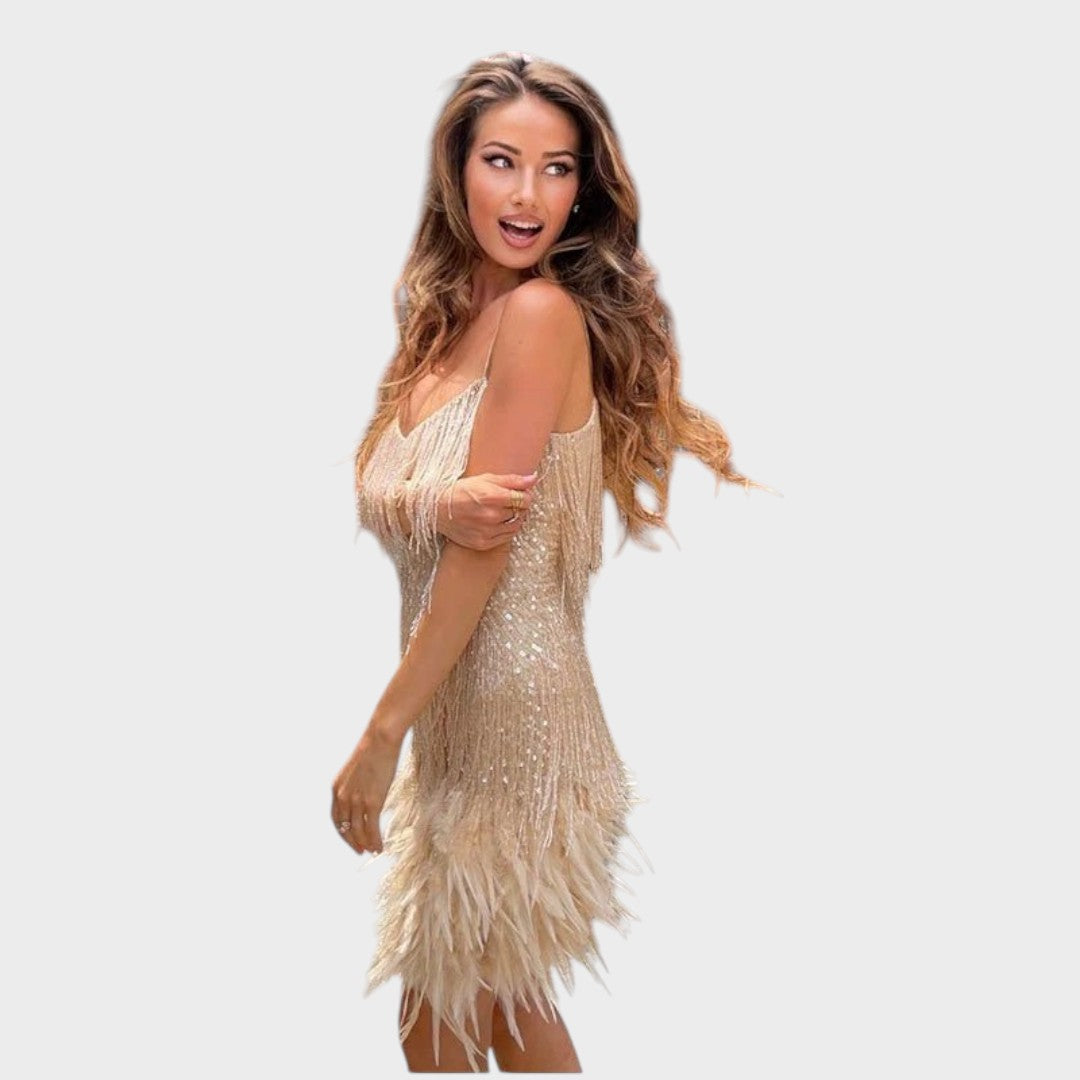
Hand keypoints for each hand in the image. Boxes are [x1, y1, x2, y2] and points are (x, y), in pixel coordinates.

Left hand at [331, 723, 402, 855]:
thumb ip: (356, 786)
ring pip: (358, 831)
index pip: (336, 818)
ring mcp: (357, 800)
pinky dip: (375, 840)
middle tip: (361, 850)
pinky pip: (372, 828)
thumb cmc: (373, 749)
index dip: (343, 832)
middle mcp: (343, 796)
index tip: (351, 839)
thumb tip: (366, 796)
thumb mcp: (356, 770)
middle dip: (353, 841)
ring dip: (366, 844)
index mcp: (336, 788)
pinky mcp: (372, 802)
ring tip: (374, 851)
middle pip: (345, 828)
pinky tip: (380, 847)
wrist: (380, 739)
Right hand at [439, 472, 537, 550]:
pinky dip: (505, 530)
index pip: (525, 499)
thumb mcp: (485, 479)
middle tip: (506, 502)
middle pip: (521, 512)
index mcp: (492, 497)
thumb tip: (534, 478)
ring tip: (501, 512)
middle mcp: (491, 516)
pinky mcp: (482, 544)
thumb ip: (512, 480)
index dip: (525, 495)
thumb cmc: (461, 491)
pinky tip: (496, 523)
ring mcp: (487, 532)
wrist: (436, 509)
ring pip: (515, 526)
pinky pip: (506, 538)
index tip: (519, 494)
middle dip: (518, 506)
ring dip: (514, 519)